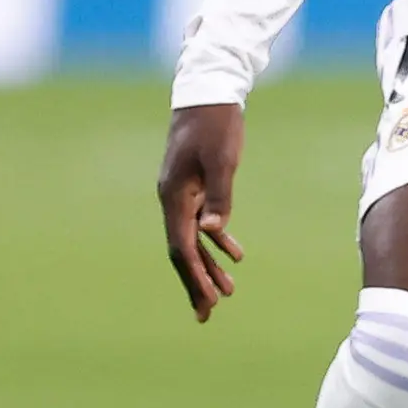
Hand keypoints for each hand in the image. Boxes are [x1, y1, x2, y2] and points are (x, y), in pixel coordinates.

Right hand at [157, 102, 247, 319]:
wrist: (209, 91)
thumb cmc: (217, 124)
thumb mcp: (222, 159)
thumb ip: (218, 196)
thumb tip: (212, 232)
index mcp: (174, 196)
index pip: (183, 247)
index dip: (195, 277)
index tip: (208, 302)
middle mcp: (172, 198)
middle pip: (183, 250)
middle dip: (196, 283)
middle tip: (208, 315)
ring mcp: (181, 193)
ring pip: (192, 239)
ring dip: (208, 266)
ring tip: (225, 294)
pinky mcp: (193, 186)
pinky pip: (201, 222)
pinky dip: (217, 241)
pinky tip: (234, 256)